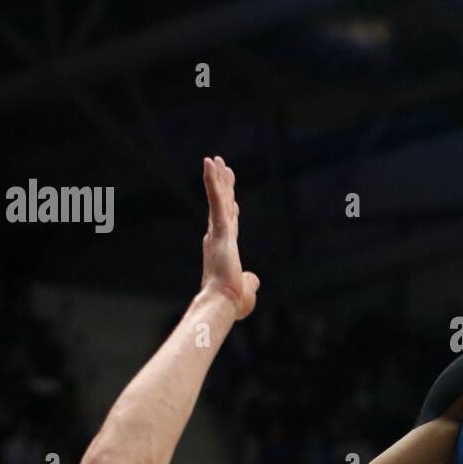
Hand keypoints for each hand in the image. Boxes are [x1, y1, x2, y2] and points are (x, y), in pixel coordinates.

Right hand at [201, 156, 259, 319]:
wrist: (222, 304)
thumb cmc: (232, 302)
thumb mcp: (246, 289)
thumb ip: (250, 280)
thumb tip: (252, 278)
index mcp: (224, 249)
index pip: (229, 222)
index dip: (229, 207)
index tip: (231, 196)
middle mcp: (218, 238)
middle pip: (222, 205)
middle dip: (223, 185)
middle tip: (222, 166)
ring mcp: (217, 232)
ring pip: (218, 198)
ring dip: (215, 177)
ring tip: (213, 159)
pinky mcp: (220, 229)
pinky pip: (216, 200)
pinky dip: (213, 182)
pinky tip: (210, 165)